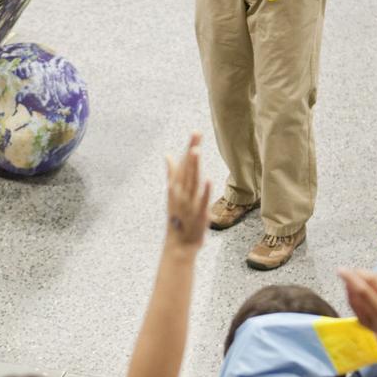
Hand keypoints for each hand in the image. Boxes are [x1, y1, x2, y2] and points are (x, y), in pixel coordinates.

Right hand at [165, 133, 209, 247]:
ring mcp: (189, 203)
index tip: (195, 133)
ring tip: (196, 151)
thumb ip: (172, 173)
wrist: (179, 244)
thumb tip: (168, 155)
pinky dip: (204, 190)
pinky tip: (208, 179)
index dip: (189, 147)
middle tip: (196, 133)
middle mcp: (181, 192)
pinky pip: (201, 200)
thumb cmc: (177, 217)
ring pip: (192, 181)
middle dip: (191, 151)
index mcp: (176, 186)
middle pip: (187, 168)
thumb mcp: (172, 193)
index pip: (183, 163)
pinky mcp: (199, 214)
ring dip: (193, 166)